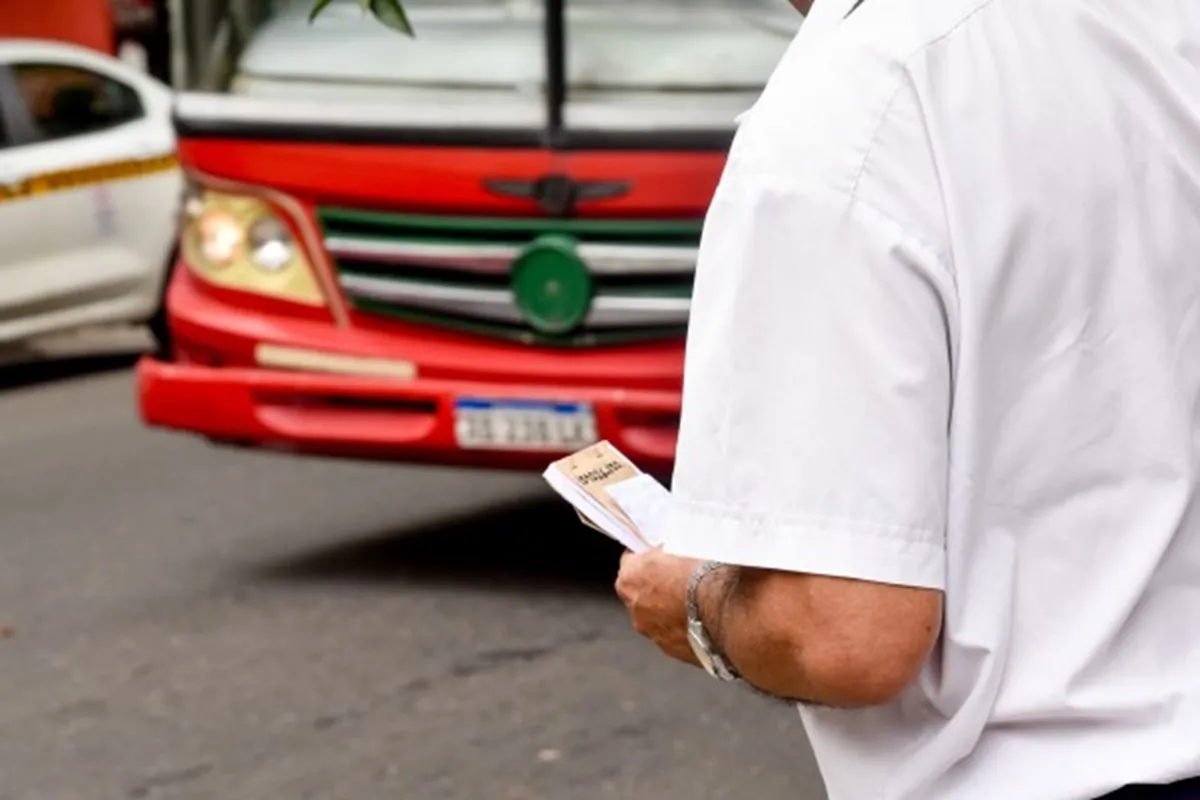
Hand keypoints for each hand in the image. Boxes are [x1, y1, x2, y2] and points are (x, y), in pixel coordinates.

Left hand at [615, 547, 701, 665]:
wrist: (726, 608)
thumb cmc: (703, 574)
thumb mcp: (680, 544)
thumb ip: (666, 551)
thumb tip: (671, 551)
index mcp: (630, 577)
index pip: (630, 563)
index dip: (647, 559)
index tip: (660, 558)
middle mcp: (635, 608)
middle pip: (640, 594)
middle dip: (656, 587)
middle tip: (680, 580)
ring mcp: (652, 632)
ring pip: (656, 618)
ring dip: (670, 611)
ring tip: (696, 601)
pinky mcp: (671, 650)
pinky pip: (673, 635)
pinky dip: (684, 628)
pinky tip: (703, 619)